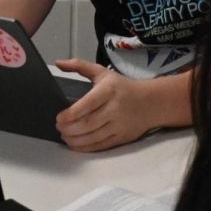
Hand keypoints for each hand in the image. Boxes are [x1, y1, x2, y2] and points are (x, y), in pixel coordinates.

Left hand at [53, 58, 182, 151]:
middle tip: (58, 127)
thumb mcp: (102, 72)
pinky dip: (86, 147)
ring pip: (94, 137)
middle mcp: (115, 108)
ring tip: (64, 136)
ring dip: (75, 139)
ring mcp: (119, 125)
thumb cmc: (122, 87)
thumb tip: (58, 63)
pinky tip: (75, 144)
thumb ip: (79, 66)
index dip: (72, 114)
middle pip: (89, 123)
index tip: (59, 117)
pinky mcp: (122, 137)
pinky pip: (102, 145)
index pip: (88, 104)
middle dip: (70, 128)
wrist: (152, 102)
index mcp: (109, 90)